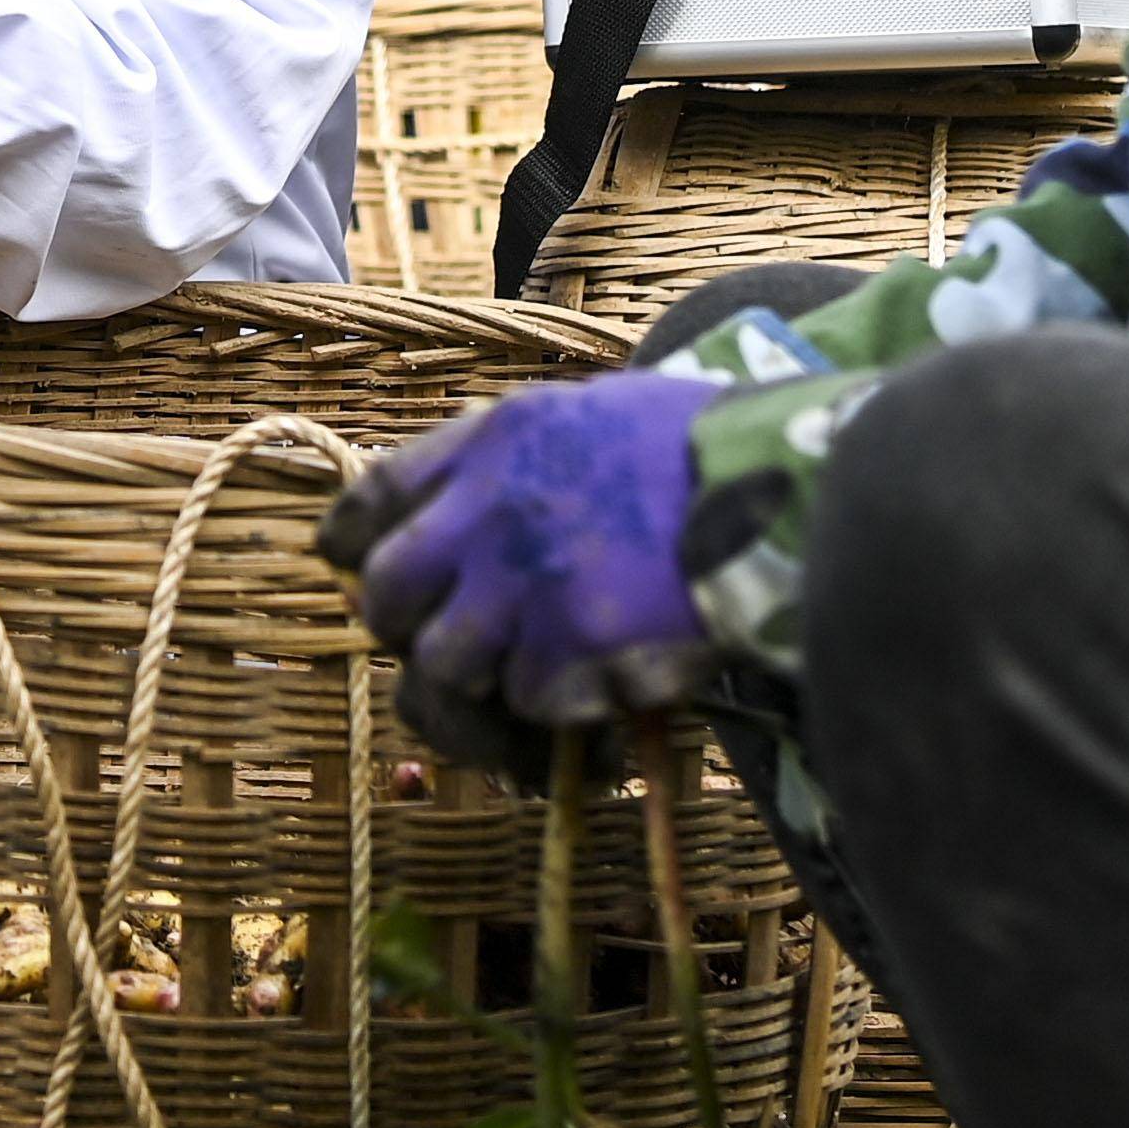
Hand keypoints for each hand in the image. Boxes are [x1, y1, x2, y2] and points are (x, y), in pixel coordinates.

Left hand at [314, 373, 724, 776]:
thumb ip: (511, 463)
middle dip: (402, 632)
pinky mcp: (569, 648)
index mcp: (491, 440)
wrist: (777, 485)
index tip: (354, 571)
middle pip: (385, 594)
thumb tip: (463, 520)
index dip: (351, 546)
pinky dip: (557, 711)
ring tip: (521, 698)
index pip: (374, 497)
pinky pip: (527, 703)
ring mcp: (522, 583)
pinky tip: (599, 690)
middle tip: (442, 650)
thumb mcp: (582, 416)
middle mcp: (487, 510)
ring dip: (475, 692)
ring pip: (441, 666)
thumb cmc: (696, 448)